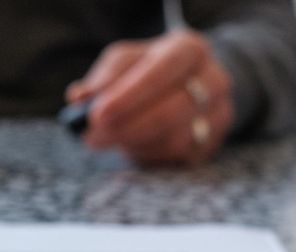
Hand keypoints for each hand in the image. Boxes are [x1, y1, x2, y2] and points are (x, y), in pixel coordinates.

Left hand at [67, 30, 233, 166]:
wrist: (190, 86)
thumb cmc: (149, 71)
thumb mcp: (124, 63)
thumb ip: (102, 79)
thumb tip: (78, 98)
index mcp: (190, 49)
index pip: (164, 69)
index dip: (130, 94)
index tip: (97, 114)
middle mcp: (213, 80)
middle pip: (171, 109)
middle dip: (126, 126)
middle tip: (92, 137)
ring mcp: (218, 114)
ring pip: (174, 138)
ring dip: (133, 143)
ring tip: (108, 138)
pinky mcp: (211, 144)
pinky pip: (175, 158)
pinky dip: (146, 154)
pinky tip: (132, 144)